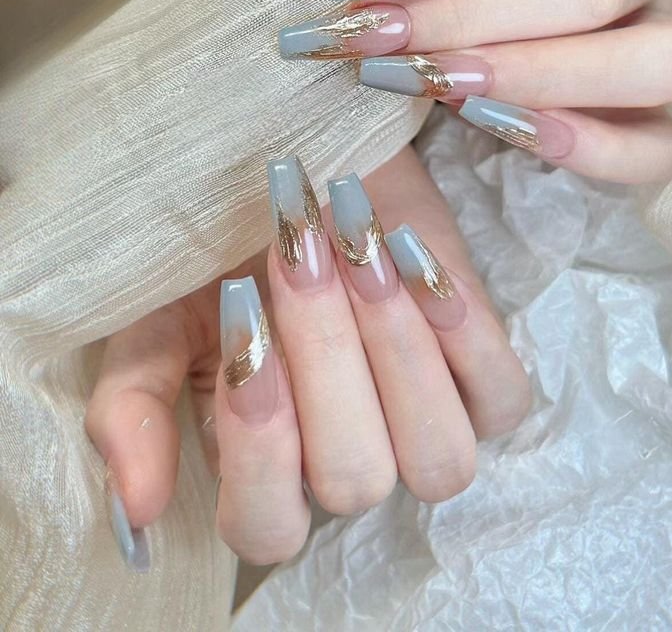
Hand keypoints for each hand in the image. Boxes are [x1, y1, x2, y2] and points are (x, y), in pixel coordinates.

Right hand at [86, 146, 529, 567]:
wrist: (298, 180)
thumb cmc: (219, 258)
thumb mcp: (157, 322)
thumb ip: (136, 406)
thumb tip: (142, 509)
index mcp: (263, 471)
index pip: (266, 524)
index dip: (258, 444)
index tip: (238, 320)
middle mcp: (351, 463)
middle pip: (356, 478)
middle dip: (325, 356)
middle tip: (294, 249)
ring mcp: (424, 427)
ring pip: (440, 460)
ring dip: (396, 350)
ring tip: (358, 252)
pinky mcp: (483, 379)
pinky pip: (501, 397)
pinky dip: (464, 332)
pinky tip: (412, 254)